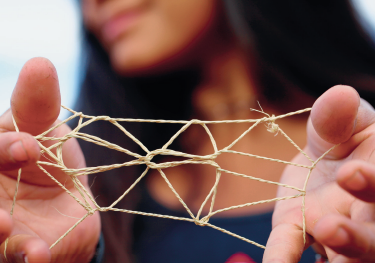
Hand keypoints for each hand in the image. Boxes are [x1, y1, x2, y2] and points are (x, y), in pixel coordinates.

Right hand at [0, 58, 99, 262]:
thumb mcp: (44, 128)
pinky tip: (36, 255)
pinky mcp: (13, 248)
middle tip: (0, 209)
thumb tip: (41, 63)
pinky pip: (11, 256)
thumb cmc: (47, 157)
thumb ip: (39, 103)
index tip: (29, 144)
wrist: (67, 197)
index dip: (2, 148)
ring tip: (6, 230)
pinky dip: (21, 256)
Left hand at [263, 85, 374, 261]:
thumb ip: (339, 116)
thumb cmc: (346, 137)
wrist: (327, 155)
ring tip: (314, 236)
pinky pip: (292, 247)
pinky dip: (281, 258)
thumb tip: (340, 94)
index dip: (372, 184)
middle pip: (373, 241)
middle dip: (356, 238)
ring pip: (345, 257)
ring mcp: (336, 231)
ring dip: (332, 254)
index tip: (351, 171)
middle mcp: (368, 216)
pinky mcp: (299, 228)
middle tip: (329, 226)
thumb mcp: (345, 122)